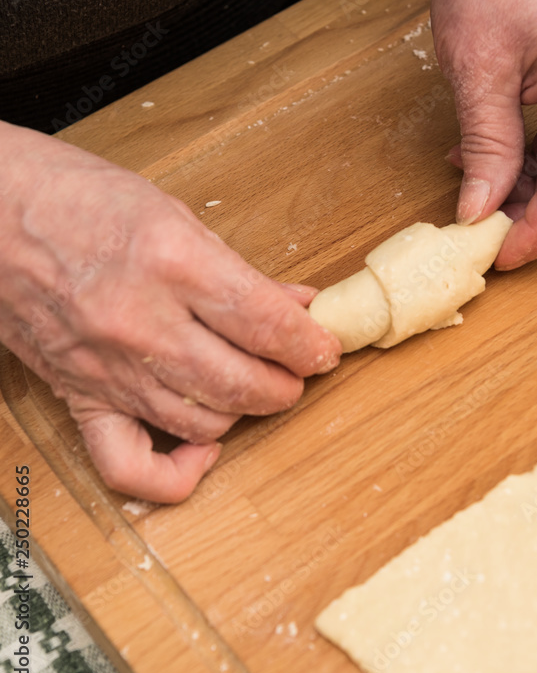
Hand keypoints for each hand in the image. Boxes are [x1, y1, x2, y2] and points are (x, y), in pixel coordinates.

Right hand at [0, 122, 340, 502]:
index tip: (324, 347)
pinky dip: (175, 473)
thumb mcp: (174, 216)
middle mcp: (139, 321)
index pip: (267, 325)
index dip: (311, 344)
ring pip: (203, 422)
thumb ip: (242, 272)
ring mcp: (106, 366)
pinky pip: (127, 465)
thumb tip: (300, 306)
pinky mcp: (78, 396)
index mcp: (171, 262)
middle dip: (288, 384)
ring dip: (245, 413)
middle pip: (243, 384)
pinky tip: (203, 449)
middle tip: (297, 370)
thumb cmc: (77, 199)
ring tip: (255, 389)